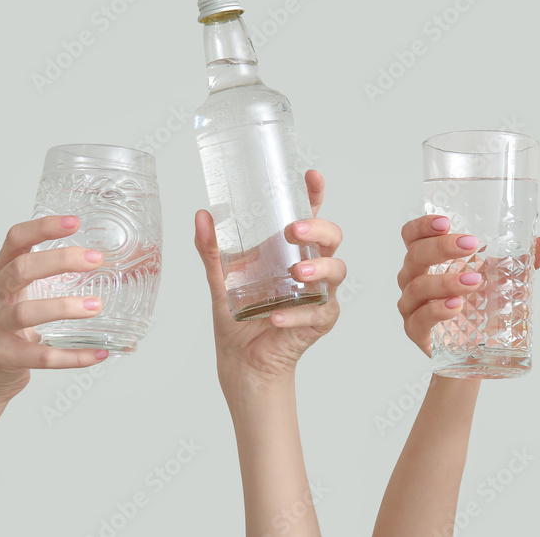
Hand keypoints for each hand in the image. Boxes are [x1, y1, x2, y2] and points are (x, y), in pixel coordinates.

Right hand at [0, 216, 109, 401]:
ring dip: (64, 307)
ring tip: (96, 306)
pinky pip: (40, 355)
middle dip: (59, 261)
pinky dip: (72, 356)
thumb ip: (48, 276)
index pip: (15, 240)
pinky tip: (97, 353)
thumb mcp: (20, 294)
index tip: (74, 222)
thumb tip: (102, 261)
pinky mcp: (3, 357)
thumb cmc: (7, 327)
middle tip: (95, 260)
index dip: (43, 227)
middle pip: (21, 269)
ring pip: (26, 313)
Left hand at [195, 170, 345, 389]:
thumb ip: (212, 250)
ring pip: (337, 271)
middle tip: (294, 231)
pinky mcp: (320, 321)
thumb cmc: (239, 318)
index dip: (314, 195)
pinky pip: (318, 313)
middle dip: (319, 229)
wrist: (243, 361)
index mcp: (291, 250)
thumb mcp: (220, 279)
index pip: (310, 215)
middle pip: (332, 237)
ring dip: (318, 269)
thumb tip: (202, 215)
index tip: (310, 178)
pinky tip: (276, 318)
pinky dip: (296, 315)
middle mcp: (311, 267)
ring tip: (296, 275)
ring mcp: (321, 294)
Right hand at [396, 215, 539, 355]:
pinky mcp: (417, 332)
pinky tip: (456, 307)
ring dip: (445, 281)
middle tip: (471, 245)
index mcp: (428, 260)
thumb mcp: (500, 280)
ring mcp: (412, 306)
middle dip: (441, 247)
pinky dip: (436, 311)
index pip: (412, 235)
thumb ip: (520, 261)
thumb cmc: (479, 308)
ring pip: (417, 286)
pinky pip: (419, 319)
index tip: (445, 222)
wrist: (474, 352)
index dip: (423, 226)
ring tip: (474, 282)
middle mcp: (413, 279)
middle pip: (414, 255)